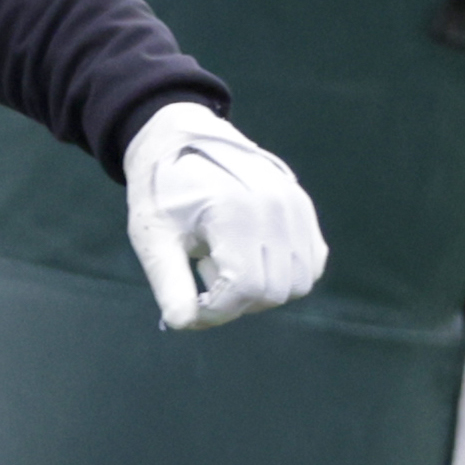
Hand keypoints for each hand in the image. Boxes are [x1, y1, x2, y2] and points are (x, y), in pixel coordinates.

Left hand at [122, 102, 326, 330]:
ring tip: (226, 259)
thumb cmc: (161, 189)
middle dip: (235, 300)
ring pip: (298, 283)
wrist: (179, 140)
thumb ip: (169, 283)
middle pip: (273, 292)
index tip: (190, 307)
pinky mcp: (304, 208)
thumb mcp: (152, 236)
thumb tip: (183, 324)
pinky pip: (311, 262)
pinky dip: (285, 273)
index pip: (245, 289)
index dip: (216, 311)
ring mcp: (296, 206)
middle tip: (204, 271)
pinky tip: (249, 255)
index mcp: (236, 211)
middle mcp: (277, 208)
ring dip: (262, 288)